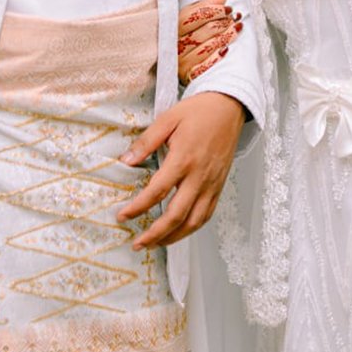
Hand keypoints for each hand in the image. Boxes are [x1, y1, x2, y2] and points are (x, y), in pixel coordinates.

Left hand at [116, 92, 245, 249]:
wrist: (229, 107)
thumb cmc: (199, 111)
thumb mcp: (168, 119)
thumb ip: (146, 142)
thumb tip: (126, 160)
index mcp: (183, 159)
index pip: (157, 191)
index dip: (138, 208)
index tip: (123, 216)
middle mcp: (199, 176)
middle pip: (176, 215)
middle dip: (155, 234)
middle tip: (138, 243)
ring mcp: (211, 184)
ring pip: (194, 221)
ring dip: (174, 237)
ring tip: (156, 243)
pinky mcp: (219, 186)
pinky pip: (207, 214)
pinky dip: (192, 228)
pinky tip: (180, 231)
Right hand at [177, 0, 242, 84]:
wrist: (170, 64)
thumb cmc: (181, 36)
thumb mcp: (188, 17)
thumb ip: (204, 5)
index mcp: (172, 27)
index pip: (195, 15)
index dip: (215, 10)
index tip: (228, 8)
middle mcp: (175, 44)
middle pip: (205, 29)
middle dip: (224, 22)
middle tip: (235, 17)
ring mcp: (181, 61)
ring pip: (209, 45)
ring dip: (227, 35)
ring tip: (238, 28)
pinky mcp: (187, 75)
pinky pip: (205, 66)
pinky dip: (217, 57)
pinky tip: (227, 49)